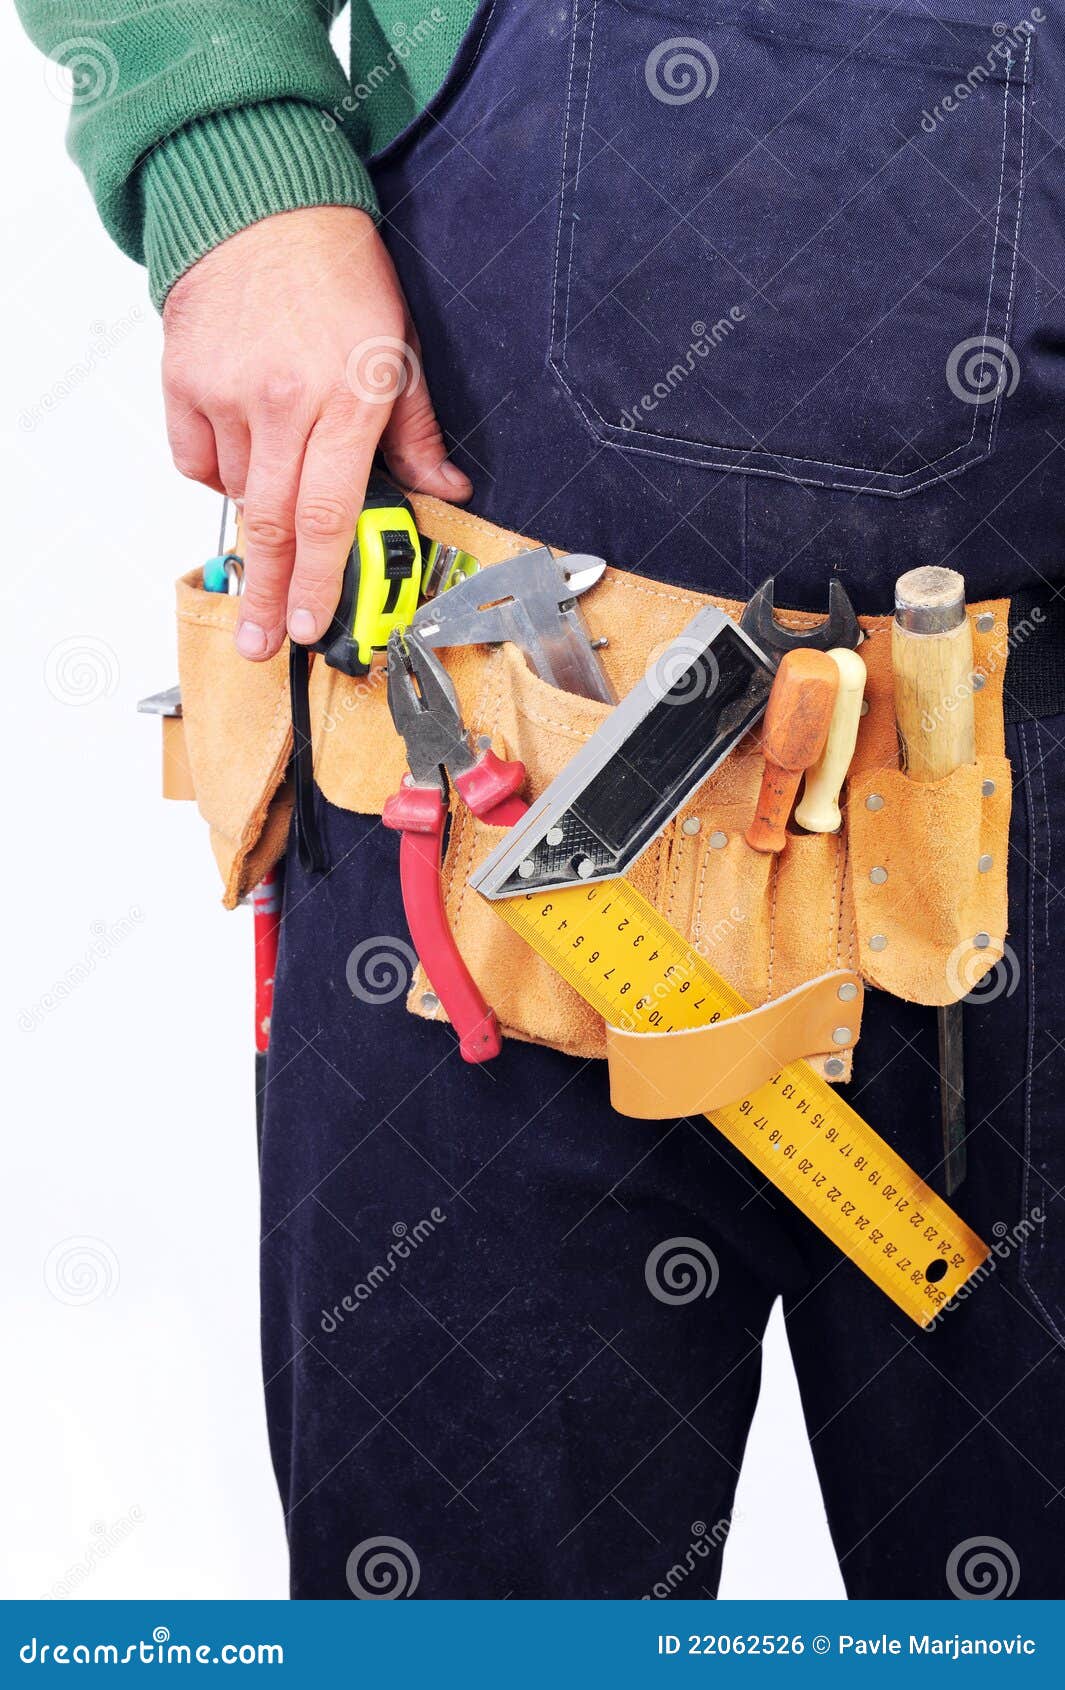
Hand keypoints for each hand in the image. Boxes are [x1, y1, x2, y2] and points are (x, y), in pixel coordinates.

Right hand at [162, 206, 471, 659]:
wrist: (262, 199)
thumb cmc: (337, 270)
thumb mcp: (400, 348)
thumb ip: (417, 430)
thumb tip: (446, 488)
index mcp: (347, 398)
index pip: (329, 514)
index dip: (317, 581)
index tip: (307, 624)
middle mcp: (284, 401)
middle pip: (272, 526)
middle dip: (267, 595)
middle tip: (260, 640)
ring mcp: (228, 392)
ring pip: (236, 492)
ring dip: (256, 505)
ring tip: (275, 467)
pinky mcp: (185, 380)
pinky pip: (196, 460)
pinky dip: (218, 470)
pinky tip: (243, 443)